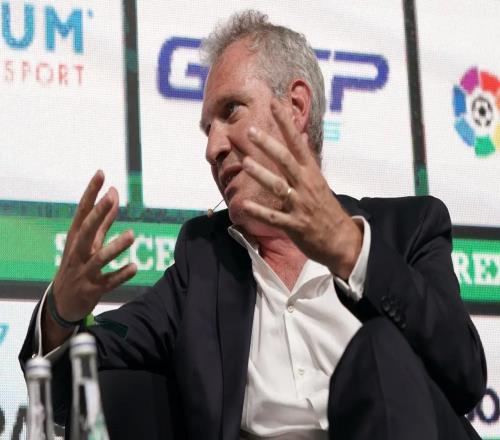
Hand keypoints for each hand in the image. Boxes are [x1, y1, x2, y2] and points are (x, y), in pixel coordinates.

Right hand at [52, 171, 136, 321]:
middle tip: (110, 197)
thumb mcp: (89, 241)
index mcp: (76, 238)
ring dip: (115, 246)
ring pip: (99, 258)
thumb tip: (113, 193)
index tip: (101, 173)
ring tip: (132, 235)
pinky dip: (121, 275)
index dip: (91, 192)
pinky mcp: (93, 289)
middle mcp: (78, 253)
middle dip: (97, 214)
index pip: (82, 211)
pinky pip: (109, 282)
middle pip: (86, 231)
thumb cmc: (78, 264)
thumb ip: (103, 218)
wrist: (62, 302)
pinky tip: (134, 267)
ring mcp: (85, 272)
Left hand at [242, 100, 361, 278]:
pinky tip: (242, 205)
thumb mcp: (319, 182)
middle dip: (268, 145)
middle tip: (251, 131)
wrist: (342, 241)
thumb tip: (303, 138)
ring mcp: (300, 205)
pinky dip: (257, 211)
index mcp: (312, 173)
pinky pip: (273, 217)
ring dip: (261, 174)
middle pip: (286, 160)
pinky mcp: (294, 225)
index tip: (275, 104)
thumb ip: (306, 161)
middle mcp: (306, 185)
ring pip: (278, 186)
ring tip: (244, 162)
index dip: (286, 123)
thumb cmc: (327, 210)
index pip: (298, 143)